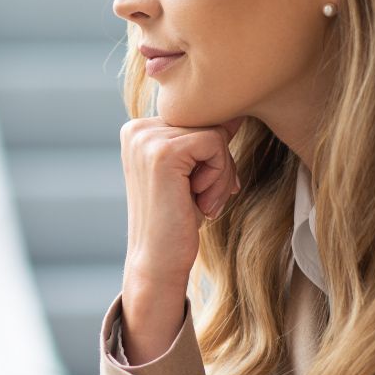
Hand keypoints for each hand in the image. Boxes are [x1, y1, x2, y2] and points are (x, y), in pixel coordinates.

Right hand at [119, 114, 247, 289]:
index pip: (198, 120)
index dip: (211, 156)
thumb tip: (238, 112)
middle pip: (209, 123)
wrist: (158, 263)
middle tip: (201, 199)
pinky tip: (198, 201)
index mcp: (138, 130)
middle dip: (218, 165)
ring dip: (220, 175)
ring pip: (216, 134)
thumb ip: (203, 140)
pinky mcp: (164, 152)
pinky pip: (216, 144)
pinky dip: (218, 177)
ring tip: (198, 202)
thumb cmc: (176, 221)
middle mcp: (137, 129)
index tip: (198, 189)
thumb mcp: (190, 172)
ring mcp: (147, 139)